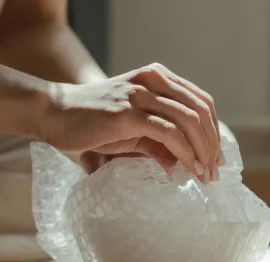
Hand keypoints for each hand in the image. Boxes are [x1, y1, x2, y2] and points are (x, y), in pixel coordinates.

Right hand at [42, 63, 220, 181]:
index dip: (213, 131)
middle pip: (201, 110)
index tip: (216, 158)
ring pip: (189, 120)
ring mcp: (140, 94)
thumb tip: (181, 165)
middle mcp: (152, 80)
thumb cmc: (90, 122)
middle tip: (215, 172)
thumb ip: (157, 142)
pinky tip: (189, 169)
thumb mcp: (131, 129)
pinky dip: (185, 153)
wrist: (54, 114)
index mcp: (157, 77)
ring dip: (203, 151)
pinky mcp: (129, 113)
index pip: (200, 101)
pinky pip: (169, 133)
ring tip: (205, 175)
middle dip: (212, 144)